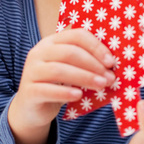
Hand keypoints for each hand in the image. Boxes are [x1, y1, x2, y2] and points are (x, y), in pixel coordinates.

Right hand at [8, 28, 115, 143]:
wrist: (33, 108)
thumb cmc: (58, 85)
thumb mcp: (71, 69)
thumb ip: (86, 62)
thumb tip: (114, 64)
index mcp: (51, 42)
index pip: (76, 35)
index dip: (96, 46)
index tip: (111, 61)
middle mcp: (39, 53)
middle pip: (69, 52)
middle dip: (93, 64)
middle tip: (110, 77)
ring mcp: (31, 71)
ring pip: (59, 70)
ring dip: (84, 77)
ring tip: (101, 86)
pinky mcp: (28, 91)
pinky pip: (47, 90)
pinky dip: (65, 92)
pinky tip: (79, 95)